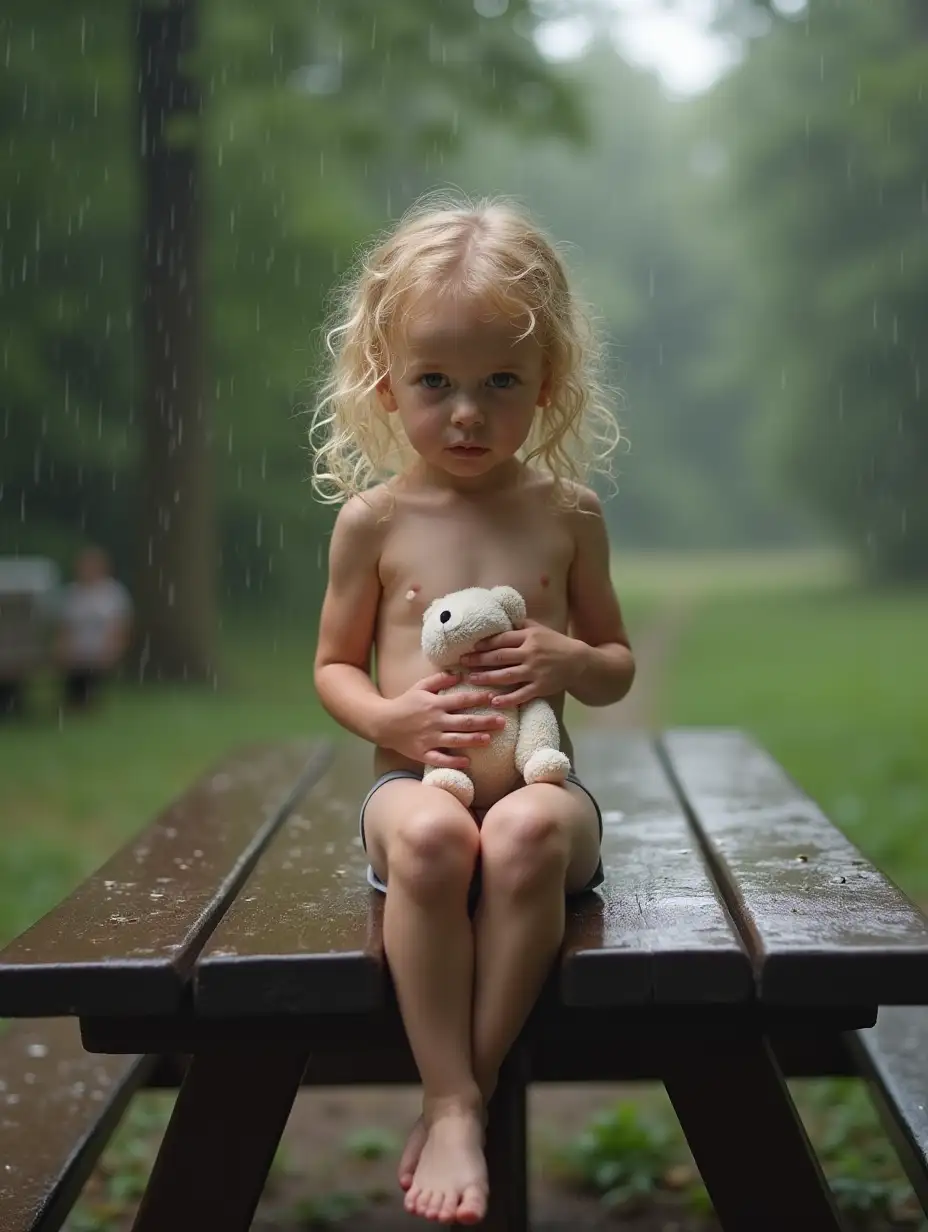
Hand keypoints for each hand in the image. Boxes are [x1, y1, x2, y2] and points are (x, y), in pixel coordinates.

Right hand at [379, 672, 505, 769]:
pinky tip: (466, 762)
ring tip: (489, 739)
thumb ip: (439, 680)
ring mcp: (429, 738)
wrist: (382, 722)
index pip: (461, 700)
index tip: (494, 698)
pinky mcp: (422, 753)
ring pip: (455, 740)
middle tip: (502, 722)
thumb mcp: (420, 687)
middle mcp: (434, 721)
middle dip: (484, 721)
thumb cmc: (404, 703)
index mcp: (435, 704)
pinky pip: (439, 759)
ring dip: (473, 740)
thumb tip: (459, 673)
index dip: (478, 698)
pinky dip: (452, 761)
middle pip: (463, 722)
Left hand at [460, 620, 581, 707]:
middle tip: (462, 663)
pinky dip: (508, 699)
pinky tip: (494, 701)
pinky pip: (521, 694)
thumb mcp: (539, 629)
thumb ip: (520, 625)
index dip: (484, 644)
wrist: (579, 661)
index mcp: (529, 637)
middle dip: (479, 660)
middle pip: (500, 657)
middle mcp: (530, 653)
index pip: (502, 639)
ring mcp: (535, 671)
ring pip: (507, 675)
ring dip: (487, 678)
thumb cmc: (555, 643)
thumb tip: (501, 618)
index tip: (470, 647)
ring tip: (472, 679)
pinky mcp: (541, 687)